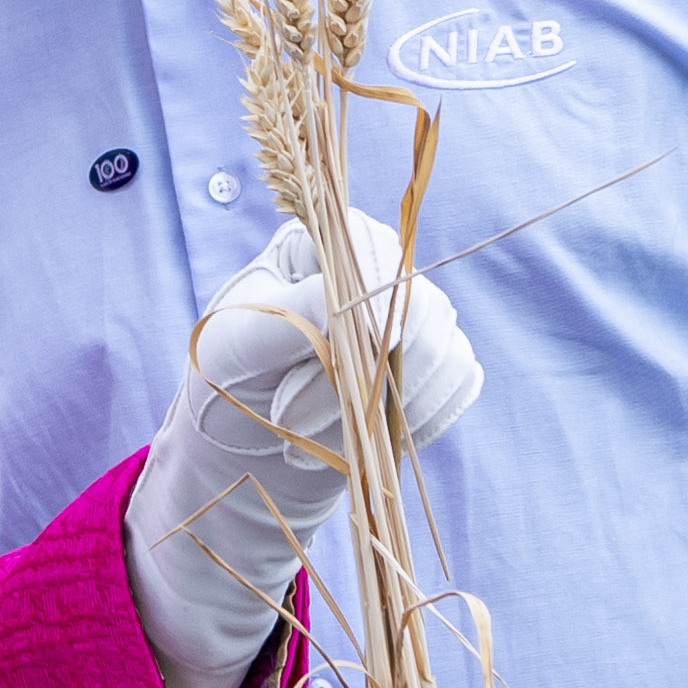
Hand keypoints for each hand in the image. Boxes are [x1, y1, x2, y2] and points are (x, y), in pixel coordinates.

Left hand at [125, 213, 481, 687]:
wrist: (247, 443)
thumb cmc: (229, 378)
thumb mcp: (235, 344)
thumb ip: (288, 315)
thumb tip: (344, 297)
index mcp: (327, 243)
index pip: (372, 255)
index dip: (360, 312)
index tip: (317, 379)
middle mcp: (382, 269)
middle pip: (417, 309)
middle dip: (356, 380)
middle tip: (285, 419)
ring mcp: (419, 316)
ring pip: (442, 352)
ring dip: (376, 410)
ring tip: (302, 434)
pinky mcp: (440, 365)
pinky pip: (457, 385)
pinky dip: (412, 423)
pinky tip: (359, 438)